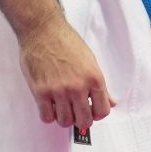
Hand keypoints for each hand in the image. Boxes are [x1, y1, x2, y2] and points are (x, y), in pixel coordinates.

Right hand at [19, 17, 113, 134]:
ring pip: (65, 122)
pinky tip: (49, 105)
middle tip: (75, 112)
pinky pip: (46, 117)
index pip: (102, 112)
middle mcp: (78, 87)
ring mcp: (59, 90)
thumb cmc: (66, 41)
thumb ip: (100, 85)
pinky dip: (48, 115)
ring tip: (61, 107)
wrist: (42, 29)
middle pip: (84, 121)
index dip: (96, 114)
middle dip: (81, 120)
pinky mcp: (41, 91)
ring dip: (64, 117)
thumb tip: (110, 102)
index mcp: (94, 78)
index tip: (90, 111)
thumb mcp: (90, 60)